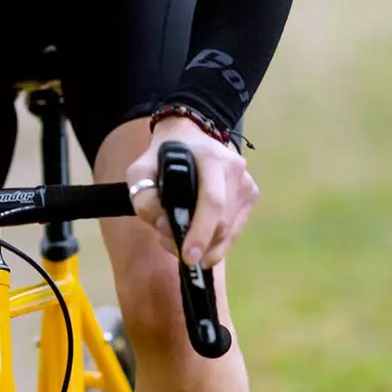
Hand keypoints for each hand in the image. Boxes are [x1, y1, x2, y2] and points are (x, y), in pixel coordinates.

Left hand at [127, 117, 258, 268]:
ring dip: (206, 246)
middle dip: (199, 244)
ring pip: (230, 231)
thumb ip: (144, 199)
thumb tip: (166, 227)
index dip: (201, 231)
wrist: (189, 136)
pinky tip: (197, 235)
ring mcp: (247, 182)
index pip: (211, 200)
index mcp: (210, 158)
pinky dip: (216, 242)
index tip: (188, 256)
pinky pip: (235, 230)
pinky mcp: (251, 194)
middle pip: (222, 223)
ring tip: (179, 240)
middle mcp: (235, 169)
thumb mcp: (140, 171)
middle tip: (173, 247)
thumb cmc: (162, 156)